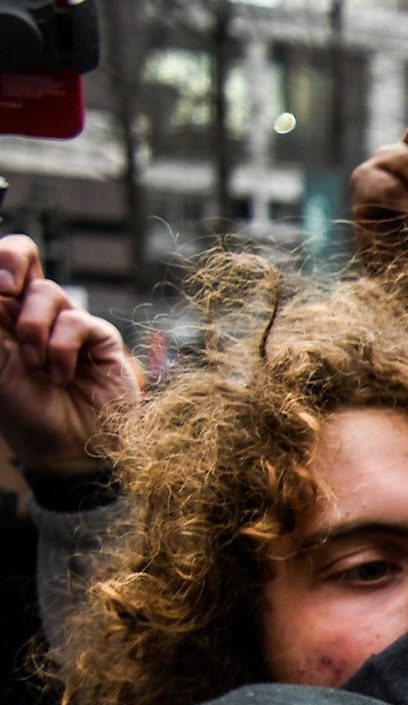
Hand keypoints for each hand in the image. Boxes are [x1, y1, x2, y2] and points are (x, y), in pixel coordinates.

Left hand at [0, 237, 135, 477]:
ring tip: (37, 367)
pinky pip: (77, 322)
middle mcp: (32, 311)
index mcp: (1, 315)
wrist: (65, 451)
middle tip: (6, 289)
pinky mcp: (100, 339)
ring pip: (47, 292)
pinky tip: (61, 376)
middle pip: (23, 253)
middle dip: (12, 261)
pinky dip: (62, 350)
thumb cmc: (23, 413)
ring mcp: (67, 324)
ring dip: (34, 332)